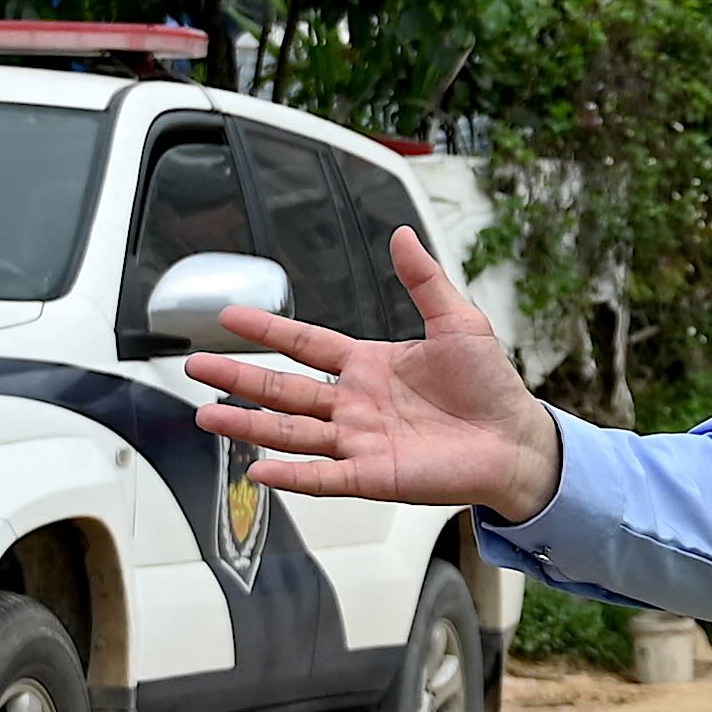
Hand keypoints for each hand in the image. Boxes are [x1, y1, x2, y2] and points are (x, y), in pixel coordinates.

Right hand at [192, 226, 566, 525]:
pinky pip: (323, 477)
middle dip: (238, 377)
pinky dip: (292, 475)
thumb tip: (402, 234)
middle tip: (194, 366)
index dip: (268, 330)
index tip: (228, 316)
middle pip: (283, 389)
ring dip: (248, 426)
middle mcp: (355, 404)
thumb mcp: (458, 320)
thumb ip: (424, 281)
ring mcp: (359, 442)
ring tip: (206, 417)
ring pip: (291, 432)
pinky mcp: (374, 476)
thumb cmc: (491, 384)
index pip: (305, 344)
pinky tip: (259, 470)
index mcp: (369, 365)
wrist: (516, 438)